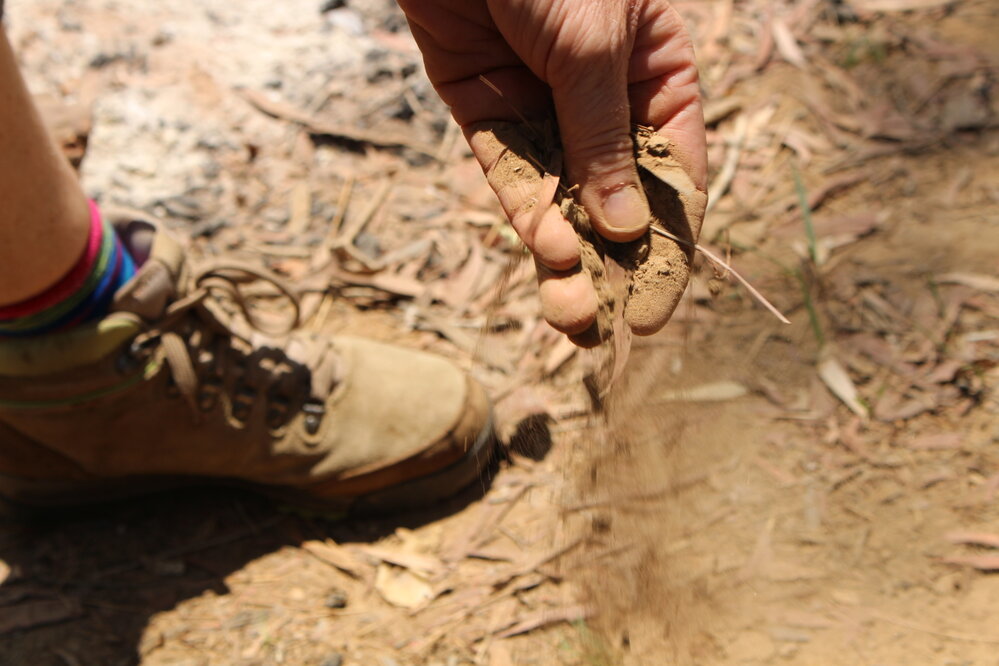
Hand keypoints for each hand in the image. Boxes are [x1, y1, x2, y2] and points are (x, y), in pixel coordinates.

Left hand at [397, 0, 706, 339]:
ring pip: (558, 197)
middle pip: (614, 200)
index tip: (658, 309)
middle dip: (608, 265)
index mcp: (658, 75)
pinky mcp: (486, 109)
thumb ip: (604, 140)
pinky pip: (508, 171)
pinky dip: (523, 211)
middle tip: (596, 324)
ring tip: (567, 310)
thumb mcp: (592, 48)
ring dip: (562, 255)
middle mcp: (604, 99)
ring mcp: (544, 106)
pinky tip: (540, 248)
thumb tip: (626, 233)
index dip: (669, 247)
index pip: (675, 177)